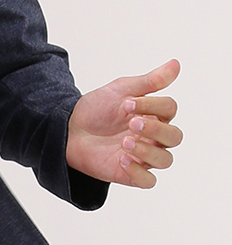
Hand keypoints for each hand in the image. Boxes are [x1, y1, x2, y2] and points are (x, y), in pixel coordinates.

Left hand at [66, 58, 182, 188]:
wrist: (68, 129)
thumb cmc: (97, 109)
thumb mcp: (121, 90)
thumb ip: (150, 81)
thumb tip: (176, 64)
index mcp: (154, 114)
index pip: (170, 110)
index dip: (153, 105)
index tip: (128, 103)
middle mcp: (153, 136)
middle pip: (174, 137)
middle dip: (155, 129)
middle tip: (130, 123)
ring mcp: (144, 156)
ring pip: (165, 160)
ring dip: (148, 151)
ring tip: (124, 143)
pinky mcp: (131, 174)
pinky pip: (149, 181)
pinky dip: (139, 172)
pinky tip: (122, 159)